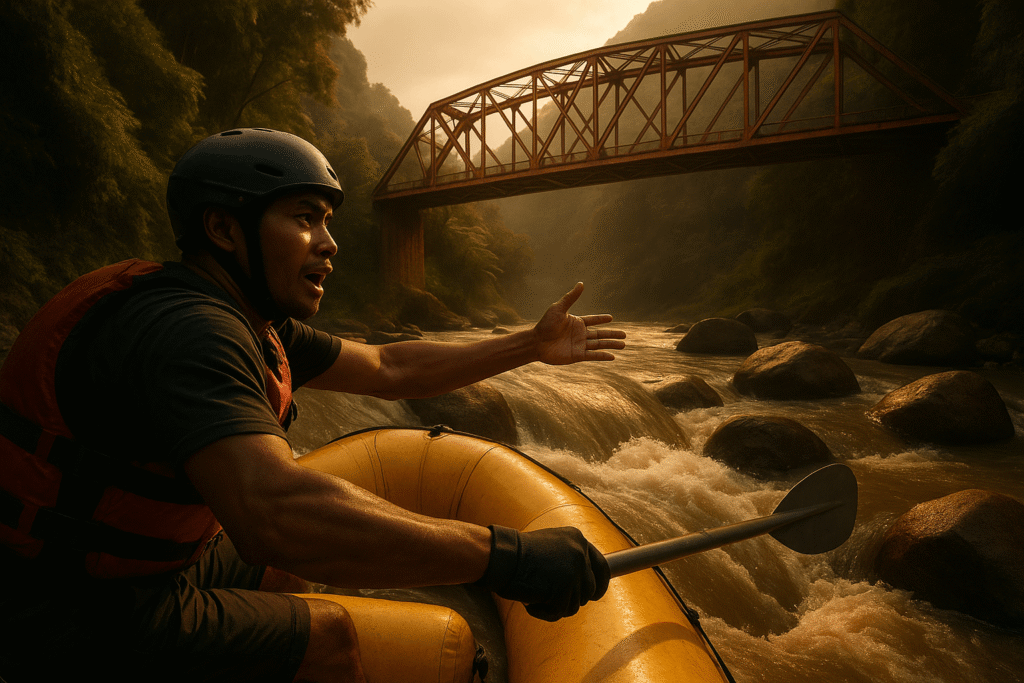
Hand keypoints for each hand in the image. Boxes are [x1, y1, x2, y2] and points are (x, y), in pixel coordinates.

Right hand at [478, 525, 610, 621]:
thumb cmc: (518, 556)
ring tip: (536, 596)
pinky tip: (531, 602)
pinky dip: (544, 612)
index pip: (602, 566)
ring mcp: (573, 569)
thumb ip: (569, 559)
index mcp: (577, 539)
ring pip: (575, 604)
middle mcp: (579, 552)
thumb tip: (586, 583)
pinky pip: (559, 611)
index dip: (600, 583)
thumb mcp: (551, 547)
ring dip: (555, 605)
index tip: (595, 594)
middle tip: (552, 597)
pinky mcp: (564, 587)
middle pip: (590, 589)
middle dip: (572, 598)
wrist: (500, 557)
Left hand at [534, 283, 624, 364]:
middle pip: (600, 334)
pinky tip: (613, 356)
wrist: (537, 343)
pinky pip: (593, 355)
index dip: (601, 319)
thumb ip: (571, 297)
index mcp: (577, 322)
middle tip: (625, 335)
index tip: (611, 318)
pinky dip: (603, 356)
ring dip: (611, 344)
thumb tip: (581, 283)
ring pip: (599, 344)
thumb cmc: (546, 324)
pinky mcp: (577, 355)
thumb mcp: (559, 309)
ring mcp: (579, 345)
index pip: (593, 321)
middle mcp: (580, 334)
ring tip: (623, 344)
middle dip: (612, 334)